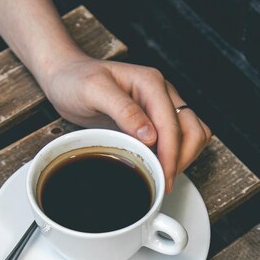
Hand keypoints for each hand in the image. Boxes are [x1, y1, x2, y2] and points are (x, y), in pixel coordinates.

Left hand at [39, 55, 211, 191]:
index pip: (173, 125)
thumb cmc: (76, 80)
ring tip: (162, 175)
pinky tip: (157, 165)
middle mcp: (162, 93)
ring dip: (184, 156)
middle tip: (163, 182)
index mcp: (151, 83)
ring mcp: (161, 106)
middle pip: (193, 129)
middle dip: (182, 158)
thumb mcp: (94, 91)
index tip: (163, 178)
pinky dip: (175, 153)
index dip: (171, 155)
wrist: (66, 77)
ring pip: (193, 134)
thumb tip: (151, 136)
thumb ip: (124, 110)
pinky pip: (179, 138)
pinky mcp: (155, 118)